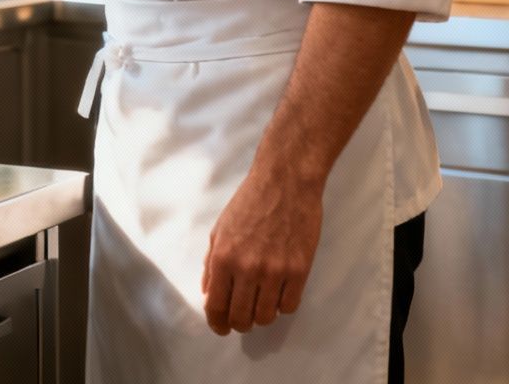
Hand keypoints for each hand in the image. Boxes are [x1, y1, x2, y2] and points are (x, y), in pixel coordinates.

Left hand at [201, 169, 324, 335]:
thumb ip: (211, 265)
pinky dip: (282, 305)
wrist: (285, 182)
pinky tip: (279, 293)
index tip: (221, 327)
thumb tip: (209, 295)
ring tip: (261, 303)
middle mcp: (247, 269)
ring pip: (266, 316)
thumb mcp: (219, 230)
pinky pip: (289, 306)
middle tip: (242, 318)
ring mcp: (275, 271)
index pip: (215, 307)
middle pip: (241, 318)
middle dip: (239, 324)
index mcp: (223, 258)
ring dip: (261, 316)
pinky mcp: (300, 270)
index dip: (217, 323)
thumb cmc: (249, 202)